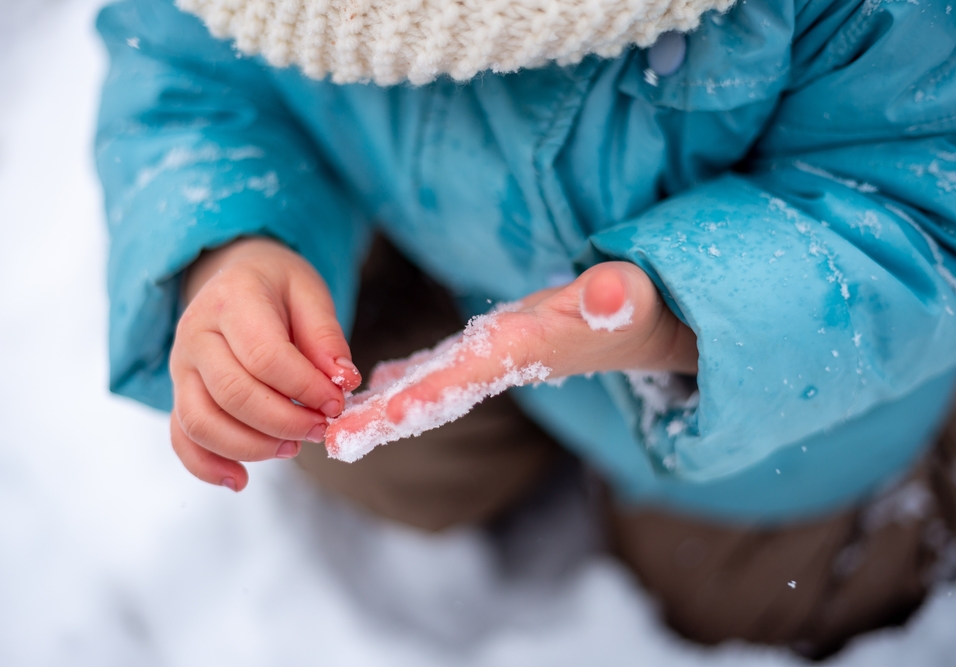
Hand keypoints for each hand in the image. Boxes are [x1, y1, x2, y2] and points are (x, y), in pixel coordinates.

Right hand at [169, 237, 360, 490]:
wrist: (233, 277)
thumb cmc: (277, 287)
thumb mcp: (309, 291)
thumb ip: (325, 335)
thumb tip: (342, 380)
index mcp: (232, 300)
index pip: (265, 356)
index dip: (305, 388)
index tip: (336, 402)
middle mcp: (197, 333)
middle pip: (233, 394)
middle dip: (284, 422)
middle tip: (320, 428)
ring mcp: (181, 367)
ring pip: (201, 422)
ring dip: (252, 446)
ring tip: (293, 447)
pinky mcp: (178, 393)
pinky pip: (181, 437)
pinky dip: (206, 465)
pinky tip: (240, 479)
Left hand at [326, 262, 695, 453]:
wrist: (639, 330)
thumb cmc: (638, 310)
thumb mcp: (635, 298)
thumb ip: (622, 300)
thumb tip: (613, 294)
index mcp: (524, 349)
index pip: (464, 375)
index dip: (420, 394)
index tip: (372, 418)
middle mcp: (500, 362)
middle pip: (434, 393)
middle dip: (384, 419)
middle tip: (330, 443)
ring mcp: (494, 359)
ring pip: (430, 385)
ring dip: (385, 405)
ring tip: (335, 423)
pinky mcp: (494, 348)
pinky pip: (441, 367)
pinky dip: (406, 379)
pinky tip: (373, 382)